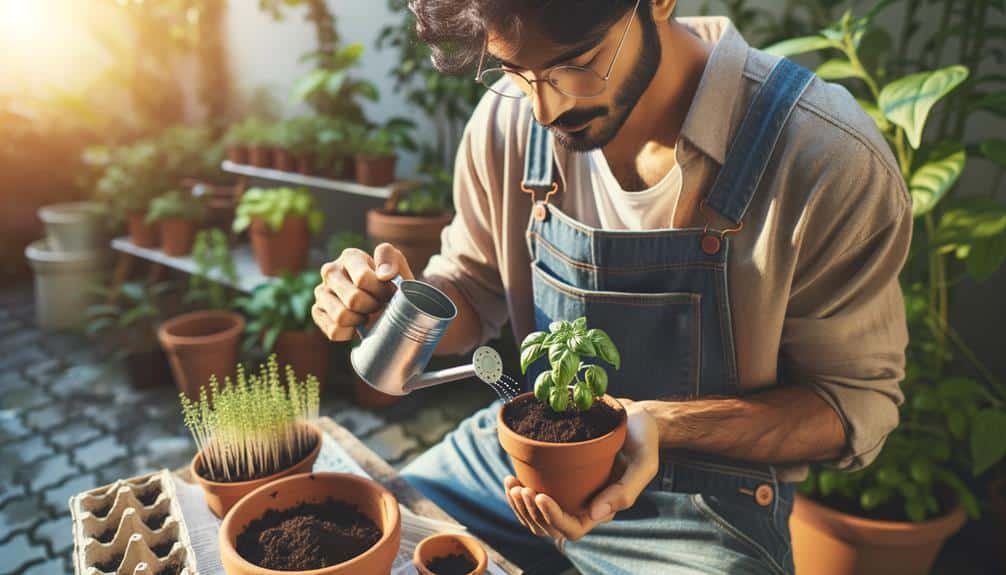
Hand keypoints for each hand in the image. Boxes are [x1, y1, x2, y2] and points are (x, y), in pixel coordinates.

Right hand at [313, 242, 412, 340]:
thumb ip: (392, 261)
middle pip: (353, 299)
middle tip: (378, 305)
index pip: (363, 279)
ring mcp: (321, 291)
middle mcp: (331, 271)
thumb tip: (383, 275)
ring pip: (341, 316)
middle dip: (372, 307)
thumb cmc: (392, 287)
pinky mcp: (317, 311)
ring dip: (360, 320)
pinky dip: (349, 332)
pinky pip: (334, 331)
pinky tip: (356, 324)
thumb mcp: (398, 268)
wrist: (387, 307)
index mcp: (350, 256)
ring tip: (367, 314)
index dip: (381, 292)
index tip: (389, 293)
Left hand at [503, 398, 658, 543]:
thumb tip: (596, 514)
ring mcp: (571, 491)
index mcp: (604, 507)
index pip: (572, 528)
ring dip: (521, 505)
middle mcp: (585, 503)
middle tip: (519, 488)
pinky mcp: (560, 476)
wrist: (634, 416)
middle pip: (549, 526)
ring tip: (511, 483)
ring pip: (538, 514)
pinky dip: (521, 490)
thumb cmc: (643, 437)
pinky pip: (536, 494)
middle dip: (530, 511)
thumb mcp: (644, 462)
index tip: (540, 495)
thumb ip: (626, 490)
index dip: (552, 518)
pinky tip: (512, 476)